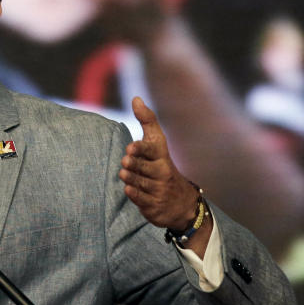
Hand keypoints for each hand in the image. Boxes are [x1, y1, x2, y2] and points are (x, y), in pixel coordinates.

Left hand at [120, 98, 206, 245]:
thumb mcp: (157, 144)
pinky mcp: (154, 206)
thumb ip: (146, 122)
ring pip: (139, 183)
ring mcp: (160, 190)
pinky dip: (134, 194)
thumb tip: (136, 98)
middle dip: (134, 164)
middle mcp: (163, 172)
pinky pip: (141, 200)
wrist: (180, 202)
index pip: (153, 149)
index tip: (131, 147)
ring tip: (124, 173)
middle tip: (126, 161)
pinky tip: (129, 189)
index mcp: (162, 156)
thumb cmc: (161, 165)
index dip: (142, 148)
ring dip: (130, 178)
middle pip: (144, 167)